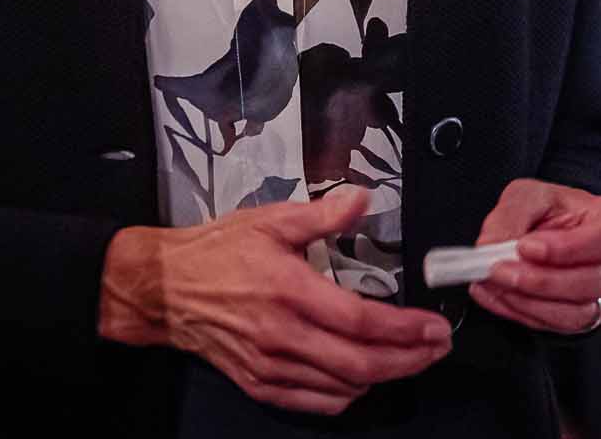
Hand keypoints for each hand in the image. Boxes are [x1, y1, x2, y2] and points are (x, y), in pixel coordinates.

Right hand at [99, 186, 451, 414]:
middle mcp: (282, 335)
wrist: (164, 290)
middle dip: (408, 360)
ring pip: (342, 387)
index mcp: (289, 291)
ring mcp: (270, 365)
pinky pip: (314, 402)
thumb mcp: (270, 220)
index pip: (360, 320)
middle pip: (359, 364)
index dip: (404, 329)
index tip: (434, 327)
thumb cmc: (217, 252)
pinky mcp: (259, 383)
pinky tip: (363, 378)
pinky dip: (347, 394)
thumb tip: (363, 199)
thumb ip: (322, 214)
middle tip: (436, 349)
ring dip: (383, 377)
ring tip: (410, 359)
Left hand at [466, 179, 600, 335]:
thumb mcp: (530, 195)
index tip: (525, 247)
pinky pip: (561, 327)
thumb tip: (491, 245)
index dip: (566, 248)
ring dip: (529, 302)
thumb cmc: (553, 211)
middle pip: (591, 282)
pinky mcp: (595, 319)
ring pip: (576, 312)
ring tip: (494, 285)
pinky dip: (525, 314)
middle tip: (498, 270)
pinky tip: (499, 297)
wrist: (558, 233)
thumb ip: (511, 215)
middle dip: (539, 281)